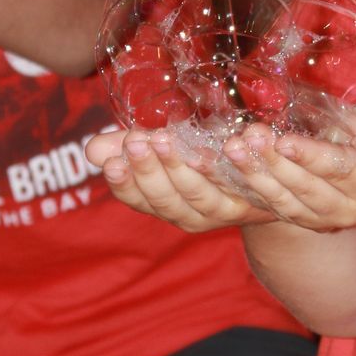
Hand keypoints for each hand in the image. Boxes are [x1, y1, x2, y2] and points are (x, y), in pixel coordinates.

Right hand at [85, 126, 277, 231]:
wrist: (263, 186)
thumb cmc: (203, 163)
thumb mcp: (163, 152)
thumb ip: (129, 149)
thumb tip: (92, 150)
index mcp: (164, 204)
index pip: (137, 200)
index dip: (124, 184)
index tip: (112, 163)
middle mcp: (189, 216)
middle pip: (165, 200)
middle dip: (149, 171)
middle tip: (137, 142)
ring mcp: (220, 212)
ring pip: (198, 196)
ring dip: (181, 169)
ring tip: (166, 139)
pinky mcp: (250, 202)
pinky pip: (239, 185)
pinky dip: (232, 165)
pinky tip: (225, 144)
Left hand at [216, 100, 355, 231]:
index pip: (339, 169)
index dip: (310, 156)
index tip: (283, 139)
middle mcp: (349, 209)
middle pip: (306, 188)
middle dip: (273, 163)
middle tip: (246, 137)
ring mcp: (323, 220)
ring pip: (285, 201)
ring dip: (255, 176)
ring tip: (232, 149)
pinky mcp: (301, 222)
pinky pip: (271, 208)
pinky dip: (248, 188)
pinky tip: (227, 167)